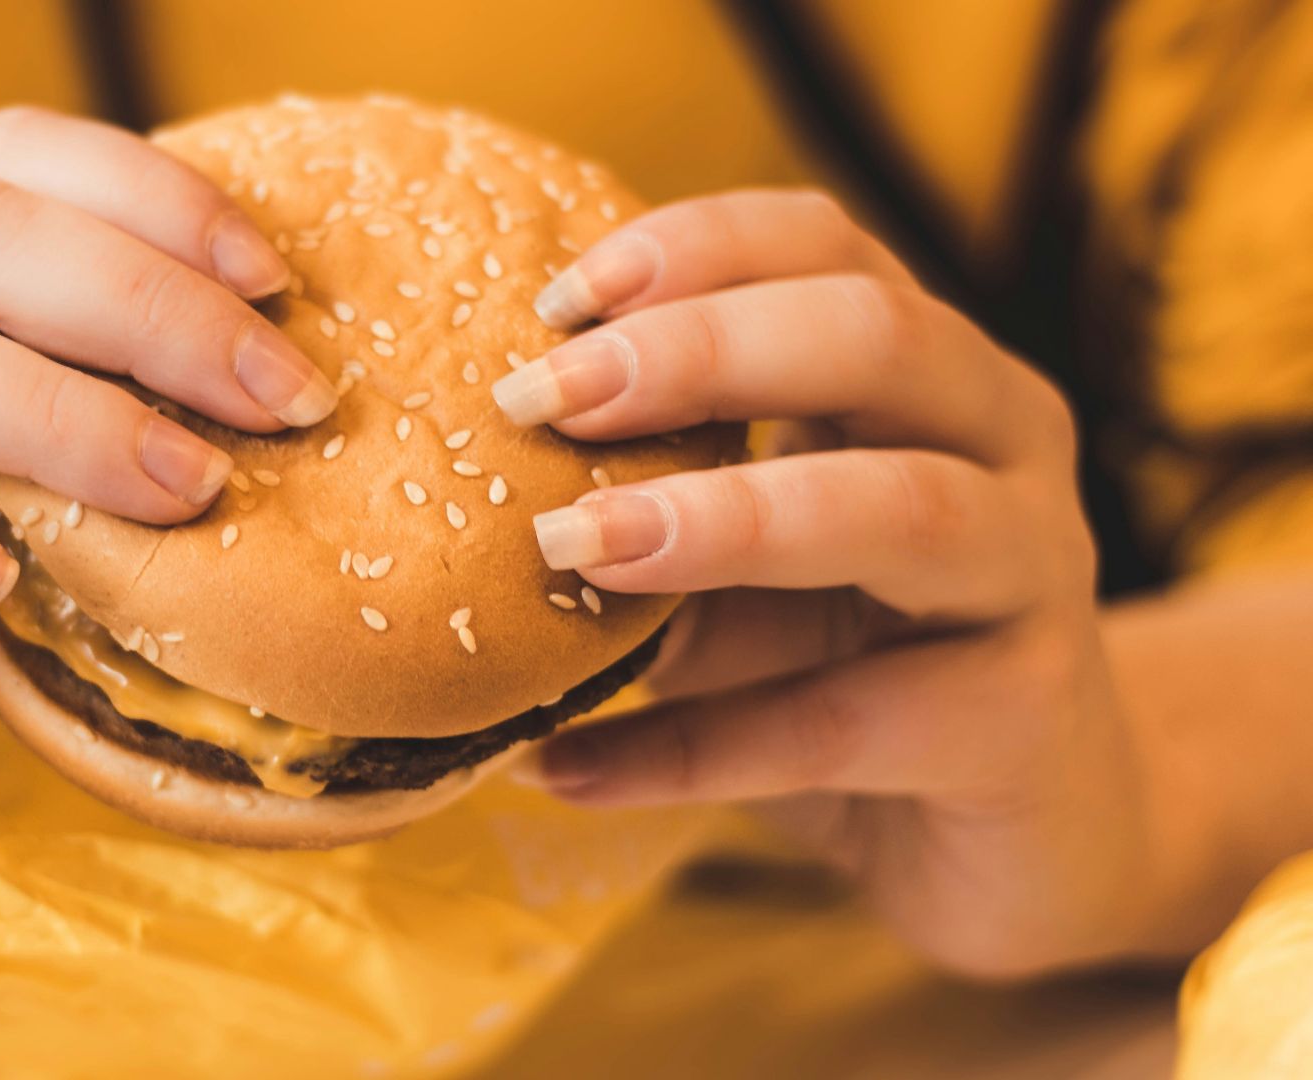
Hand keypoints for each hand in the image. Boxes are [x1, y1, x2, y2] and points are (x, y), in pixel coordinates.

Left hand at [502, 189, 1172, 978]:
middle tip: (544, 400)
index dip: (697, 251)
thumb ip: (659, 525)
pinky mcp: (1025, 721)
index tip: (556, 301)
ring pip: (904, 509)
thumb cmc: (857, 666)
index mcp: (930, 373)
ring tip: (573, 549)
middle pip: (882, 338)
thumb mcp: (744, 577)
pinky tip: (564, 767)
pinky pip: (845, 723)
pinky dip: (689, 748)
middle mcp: (1004, 445)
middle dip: (700, 353)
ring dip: (724, 521)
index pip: (829, 248)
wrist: (1020, 832)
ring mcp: (1036, 576)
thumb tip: (492, 502)